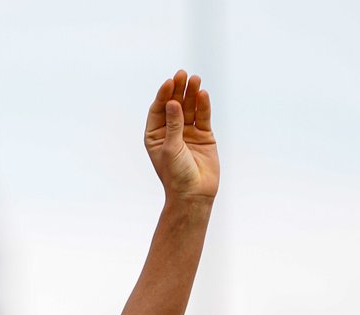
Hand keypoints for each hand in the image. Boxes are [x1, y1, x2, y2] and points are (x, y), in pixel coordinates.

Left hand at [145, 70, 217, 201]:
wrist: (193, 194)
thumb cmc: (176, 175)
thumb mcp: (171, 148)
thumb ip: (173, 125)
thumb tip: (173, 103)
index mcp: (155, 136)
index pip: (158, 110)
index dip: (163, 96)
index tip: (169, 83)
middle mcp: (171, 132)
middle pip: (174, 106)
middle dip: (178, 90)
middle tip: (182, 74)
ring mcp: (188, 133)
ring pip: (189, 108)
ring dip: (192, 94)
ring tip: (195, 79)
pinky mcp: (204, 135)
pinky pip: (203, 117)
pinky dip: (203, 106)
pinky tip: (203, 94)